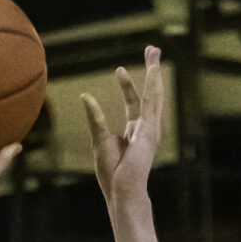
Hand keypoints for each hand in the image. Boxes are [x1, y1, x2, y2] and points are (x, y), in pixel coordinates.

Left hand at [83, 46, 165, 206]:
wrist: (121, 191)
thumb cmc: (111, 172)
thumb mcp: (100, 139)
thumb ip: (95, 117)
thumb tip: (86, 96)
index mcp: (134, 131)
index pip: (133, 102)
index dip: (127, 85)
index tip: (119, 69)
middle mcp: (145, 127)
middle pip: (149, 94)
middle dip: (151, 72)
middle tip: (153, 50)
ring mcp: (150, 128)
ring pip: (153, 94)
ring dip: (154, 73)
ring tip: (154, 52)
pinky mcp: (150, 130)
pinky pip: (151, 103)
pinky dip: (152, 85)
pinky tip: (153, 71)